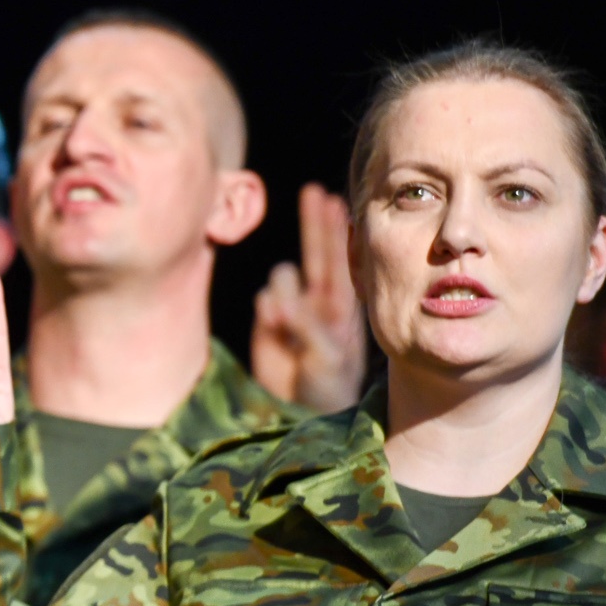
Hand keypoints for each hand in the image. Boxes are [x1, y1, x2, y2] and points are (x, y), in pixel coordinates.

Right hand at [250, 183, 366, 413]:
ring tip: (288, 320)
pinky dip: (269, 310)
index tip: (335, 200)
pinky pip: (264, 300)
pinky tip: (274, 328)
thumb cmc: (325, 387)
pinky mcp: (266, 324)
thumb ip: (305, 324)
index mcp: (342, 305)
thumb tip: (278, 288)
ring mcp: (291, 310)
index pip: (340, 259)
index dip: (336, 230)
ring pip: (284, 277)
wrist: (301, 413)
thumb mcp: (325, 357)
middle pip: (317, 253)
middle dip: (315, 224)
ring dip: (286, 287)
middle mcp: (318, 301)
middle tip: (313, 192)